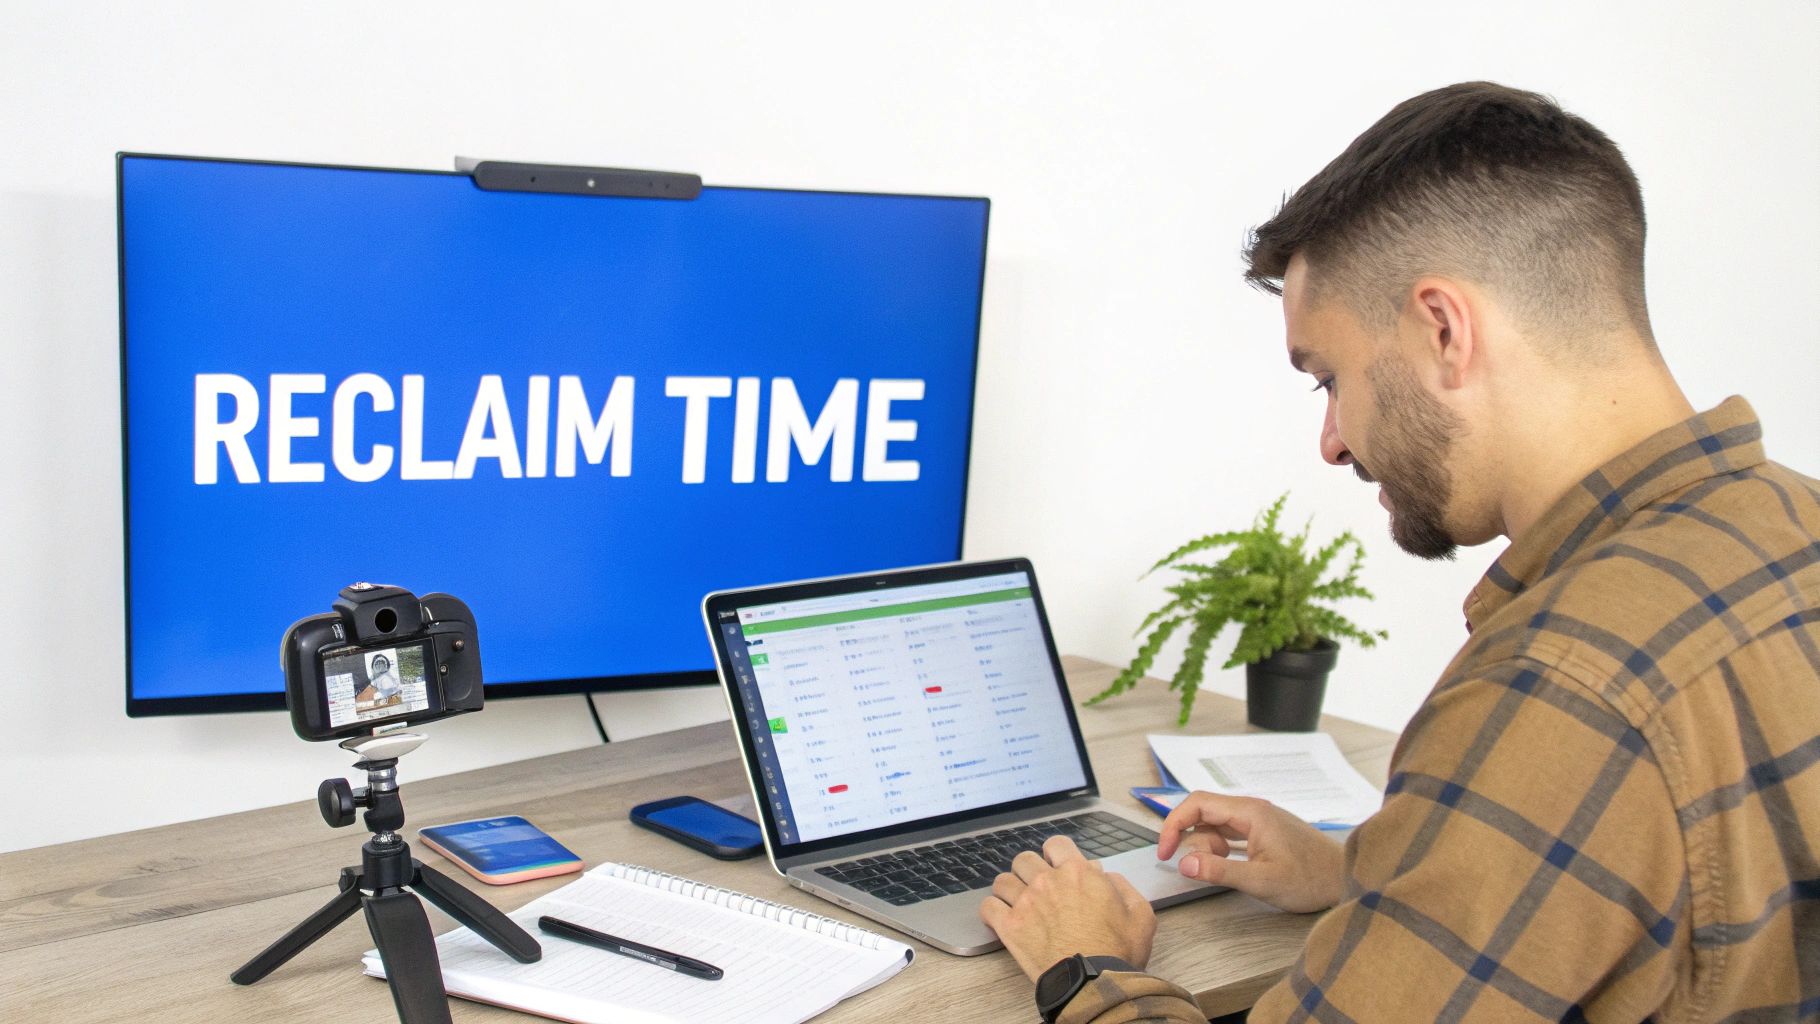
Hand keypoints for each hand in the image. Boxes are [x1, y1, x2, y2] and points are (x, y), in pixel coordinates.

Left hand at [978, 835, 1155, 980]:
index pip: (1056, 843)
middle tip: (1037, 887)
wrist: (1094, 984)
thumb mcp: (1140, 914)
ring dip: (1010, 889)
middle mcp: (1048, 881)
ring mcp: (1025, 903)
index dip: (1055, 854)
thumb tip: (1106, 876)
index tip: (1057, 865)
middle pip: (1024, 859)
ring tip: (1018, 902)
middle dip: (1030, 870)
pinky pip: (988, 907)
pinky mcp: (1010, 927)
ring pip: (1003, 880)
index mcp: (1078, 873)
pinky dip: (992, 910)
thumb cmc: (1118, 952)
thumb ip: (1123, 887)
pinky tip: (1002, 918)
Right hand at [1157, 792, 1345, 913]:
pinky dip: (1221, 849)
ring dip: (1210, 849)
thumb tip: (1184, 863)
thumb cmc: (1312, 879)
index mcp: (1251, 812)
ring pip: (1215, 826)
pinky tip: (1230, 867)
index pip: (1197, 804)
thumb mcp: (1262, 881)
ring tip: (1229, 873)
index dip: (1173, 824)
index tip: (1165, 852)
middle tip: (1200, 870)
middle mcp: (1253, 810)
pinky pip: (1230, 834)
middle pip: (1203, 814)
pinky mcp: (1264, 832)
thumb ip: (1220, 871)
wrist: (1347, 880)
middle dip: (1193, 842)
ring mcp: (1259, 820)